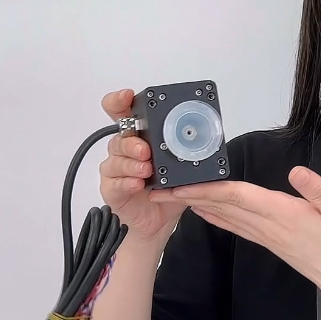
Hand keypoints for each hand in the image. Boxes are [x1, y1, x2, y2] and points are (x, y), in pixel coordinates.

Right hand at [98, 88, 186, 242]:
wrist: (158, 223)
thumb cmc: (168, 191)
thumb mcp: (183, 167)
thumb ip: (188, 151)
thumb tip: (208, 137)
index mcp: (140, 138)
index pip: (123, 113)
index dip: (120, 101)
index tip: (126, 96)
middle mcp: (125, 150)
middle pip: (120, 138)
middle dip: (132, 143)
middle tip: (145, 150)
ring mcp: (117, 169)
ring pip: (116, 159)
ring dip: (131, 164)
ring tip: (146, 169)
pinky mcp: (112, 189)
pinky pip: (114, 182)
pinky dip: (126, 182)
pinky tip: (137, 184)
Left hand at [149, 166, 320, 297]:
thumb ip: (319, 192)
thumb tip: (297, 172)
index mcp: (283, 214)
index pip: (238, 197)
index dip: (207, 188)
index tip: (181, 184)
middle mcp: (268, 226)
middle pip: (223, 206)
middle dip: (190, 196)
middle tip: (159, 188)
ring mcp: (267, 236)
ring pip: (226, 216)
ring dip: (198, 204)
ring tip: (172, 196)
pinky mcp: (270, 241)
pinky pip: (236, 226)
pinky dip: (216, 216)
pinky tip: (203, 210)